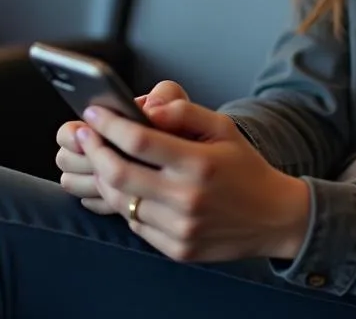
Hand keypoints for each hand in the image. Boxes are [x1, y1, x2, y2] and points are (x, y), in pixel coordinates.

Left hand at [77, 100, 310, 262]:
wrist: (271, 217)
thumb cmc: (244, 167)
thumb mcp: (224, 128)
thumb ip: (185, 112)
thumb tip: (146, 108)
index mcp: (199, 163)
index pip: (140, 141)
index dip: (109, 125)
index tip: (92, 113)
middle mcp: (187, 198)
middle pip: (118, 174)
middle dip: (94, 150)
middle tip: (84, 134)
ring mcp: (179, 227)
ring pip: (121, 202)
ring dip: (103, 178)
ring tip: (100, 159)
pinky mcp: (176, 248)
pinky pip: (135, 224)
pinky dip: (124, 203)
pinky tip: (126, 187)